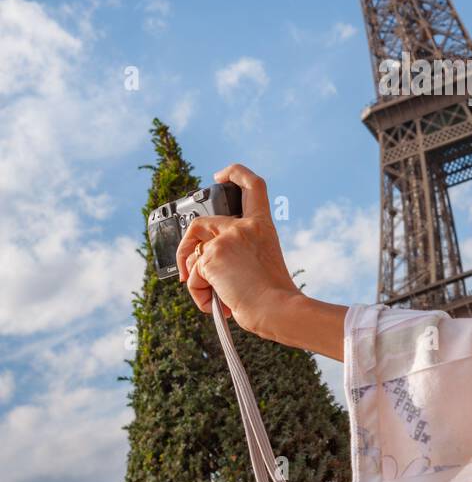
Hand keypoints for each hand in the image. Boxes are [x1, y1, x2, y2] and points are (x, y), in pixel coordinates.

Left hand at [175, 163, 301, 338]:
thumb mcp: (262, 261)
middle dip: (185, 246)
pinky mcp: (212, 257)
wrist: (276, 308)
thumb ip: (240, 251)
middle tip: (185, 270)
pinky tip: (216, 303)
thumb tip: (202, 262)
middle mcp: (244, 227)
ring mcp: (226, 239)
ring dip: (196, 279)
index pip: (253, 184)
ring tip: (215, 297)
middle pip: (201, 223)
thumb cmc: (272, 295)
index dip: (235, 173)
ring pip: (193, 255)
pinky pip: (193, 276)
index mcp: (263, 226)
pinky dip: (199, 293)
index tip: (220, 175)